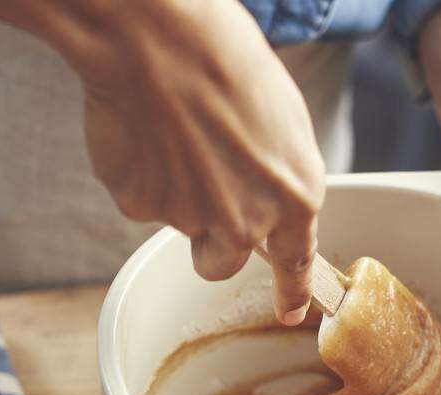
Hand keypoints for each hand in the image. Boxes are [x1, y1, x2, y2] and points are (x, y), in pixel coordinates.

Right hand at [2, 0, 324, 324]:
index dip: (292, 292)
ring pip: (183, 228)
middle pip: (224, 262)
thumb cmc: (227, 61)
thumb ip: (280, 178)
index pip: (297, 263)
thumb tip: (269, 199)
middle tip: (202, 191)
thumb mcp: (284, 123)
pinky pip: (142, 200)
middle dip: (214, 241)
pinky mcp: (143, 207)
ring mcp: (193, 220)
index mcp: (295, 197)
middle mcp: (248, 221)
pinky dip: (142, 174)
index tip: (290, 313)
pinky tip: (147, 133)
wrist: (159, 35)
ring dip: (179, 198)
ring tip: (176, 140)